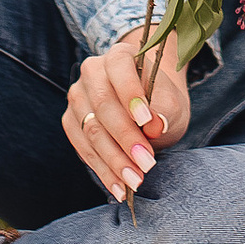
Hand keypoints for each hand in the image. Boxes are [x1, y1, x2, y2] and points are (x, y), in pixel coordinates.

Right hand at [62, 23, 190, 204]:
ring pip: (90, 130)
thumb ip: (166, 108)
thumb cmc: (162, 103)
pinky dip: (102, 170)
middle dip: (125, 139)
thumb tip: (154, 124)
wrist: (149, 112)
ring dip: (113, 160)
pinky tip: (118, 187)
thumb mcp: (173, 103)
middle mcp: (92, 72)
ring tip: (135, 181)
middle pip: (103, 106)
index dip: (131, 94)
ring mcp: (77, 97)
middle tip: (146, 164)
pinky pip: (83, 148)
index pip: (120, 68)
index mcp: (119, 56)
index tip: (147, 121)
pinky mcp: (71, 122)